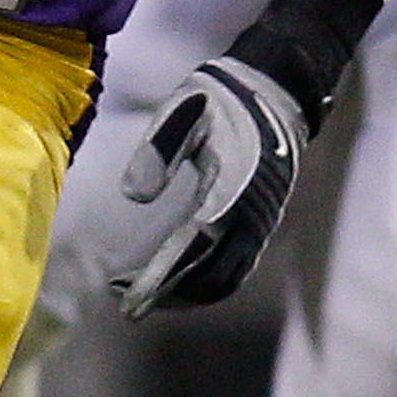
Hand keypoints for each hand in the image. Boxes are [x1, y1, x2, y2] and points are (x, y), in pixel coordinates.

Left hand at [108, 56, 307, 321]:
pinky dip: (205, 284)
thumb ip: (158, 151)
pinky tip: (175, 283)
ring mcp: (261, 223)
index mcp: (232, 188)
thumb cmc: (220, 100)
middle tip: (124, 304)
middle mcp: (252, 214)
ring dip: (185, 294)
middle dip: (166, 293)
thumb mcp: (183, 111)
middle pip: (208, 273)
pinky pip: (236, 269)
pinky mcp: (261, 225)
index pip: (192, 246)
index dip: (160, 278)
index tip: (129, 300)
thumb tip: (133, 197)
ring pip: (224, 279)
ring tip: (141, 294)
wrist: (273, 92)